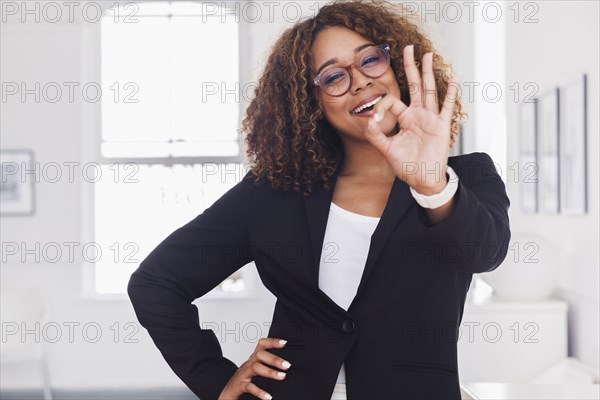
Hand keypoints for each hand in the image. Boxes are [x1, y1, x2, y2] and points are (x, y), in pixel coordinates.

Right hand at [218, 337, 290, 399]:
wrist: (228, 392)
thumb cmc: (243, 379)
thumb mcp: (255, 368)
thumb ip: (266, 364)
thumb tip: (285, 365)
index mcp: (253, 359)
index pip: (261, 345)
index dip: (272, 341)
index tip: (284, 343)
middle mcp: (248, 364)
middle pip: (259, 355)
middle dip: (274, 359)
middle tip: (287, 365)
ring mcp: (243, 374)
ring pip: (255, 368)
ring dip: (270, 372)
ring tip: (282, 376)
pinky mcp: (240, 385)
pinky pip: (250, 387)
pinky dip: (259, 392)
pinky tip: (268, 396)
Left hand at [365, 44, 458, 194]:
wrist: (422, 180)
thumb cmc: (407, 166)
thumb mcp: (386, 150)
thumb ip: (376, 136)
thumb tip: (367, 121)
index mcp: (404, 119)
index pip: (392, 101)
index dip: (381, 106)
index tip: (375, 120)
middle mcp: (418, 115)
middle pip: (414, 86)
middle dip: (411, 67)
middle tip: (409, 48)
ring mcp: (430, 119)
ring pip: (429, 90)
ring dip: (428, 73)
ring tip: (427, 55)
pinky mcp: (441, 126)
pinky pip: (446, 107)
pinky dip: (450, 95)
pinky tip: (452, 81)